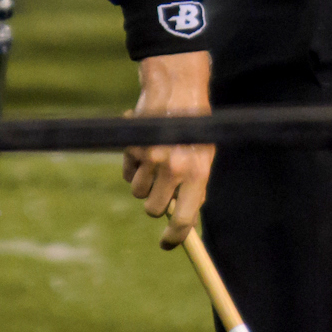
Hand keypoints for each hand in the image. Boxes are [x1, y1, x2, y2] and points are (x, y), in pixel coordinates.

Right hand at [123, 52, 212, 248]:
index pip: (185, 219)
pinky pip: (128, 173)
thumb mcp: (204, 156)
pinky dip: (133, 167)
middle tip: (161, 192)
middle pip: (155, 210)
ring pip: (139, 192)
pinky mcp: (134, 147)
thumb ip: (196, 187)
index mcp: (198, 172)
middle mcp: (175, 167)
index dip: (175, 237)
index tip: (166, 243)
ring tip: (156, 161)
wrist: (177, 88)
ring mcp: (152, 158)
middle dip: (157, 205)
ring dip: (145, 183)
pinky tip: (144, 150)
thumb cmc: (194, 127)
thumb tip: (183, 221)